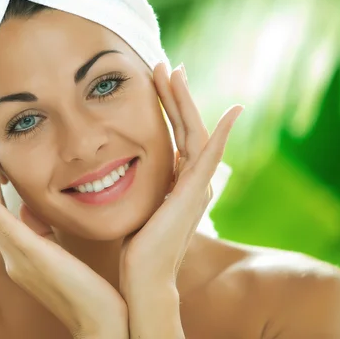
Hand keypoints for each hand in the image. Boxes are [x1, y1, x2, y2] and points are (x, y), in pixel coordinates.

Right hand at [0, 145, 127, 338]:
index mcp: (22, 258)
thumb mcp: (63, 256)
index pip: (3, 218)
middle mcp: (13, 258)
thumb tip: (31, 210)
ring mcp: (18, 258)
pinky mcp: (31, 255)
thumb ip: (45, 234)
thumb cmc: (89, 292)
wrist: (99, 323)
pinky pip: (3, 225)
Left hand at [119, 63, 243, 336]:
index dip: (166, 106)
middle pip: (186, 126)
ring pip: (195, 132)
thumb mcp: (132, 203)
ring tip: (175, 70)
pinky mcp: (194, 193)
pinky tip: (234, 111)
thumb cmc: (132, 245)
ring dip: (186, 101)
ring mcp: (195, 186)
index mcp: (175, 180)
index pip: (173, 133)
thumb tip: (105, 168)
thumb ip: (133, 183)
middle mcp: (189, 180)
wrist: (140, 275)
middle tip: (166, 64)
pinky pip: (210, 156)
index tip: (154, 80)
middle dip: (175, 95)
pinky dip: (223, 133)